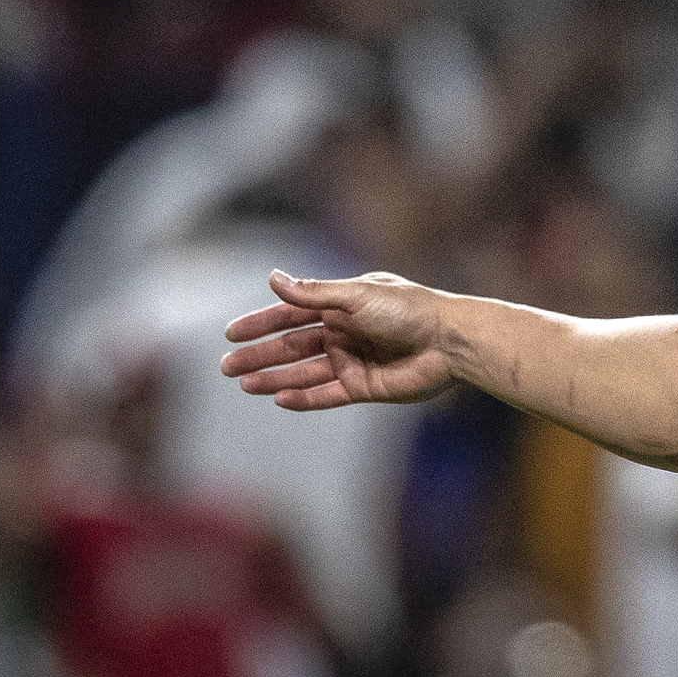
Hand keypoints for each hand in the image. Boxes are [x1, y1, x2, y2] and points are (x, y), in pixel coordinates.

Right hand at [221, 270, 454, 409]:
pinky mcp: (365, 387)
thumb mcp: (356, 295)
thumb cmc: (409, 309)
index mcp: (341, 305)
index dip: (260, 324)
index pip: (290, 314)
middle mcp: (344, 332)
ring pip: (304, 373)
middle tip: (227, 367)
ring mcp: (353, 361)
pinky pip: (327, 394)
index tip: (230, 334)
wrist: (450, 341)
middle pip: (292, 346)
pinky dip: (303, 398)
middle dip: (259, 355)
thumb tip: (273, 277)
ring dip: (274, 378)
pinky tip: (279, 399)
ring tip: (245, 385)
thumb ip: (313, 293)